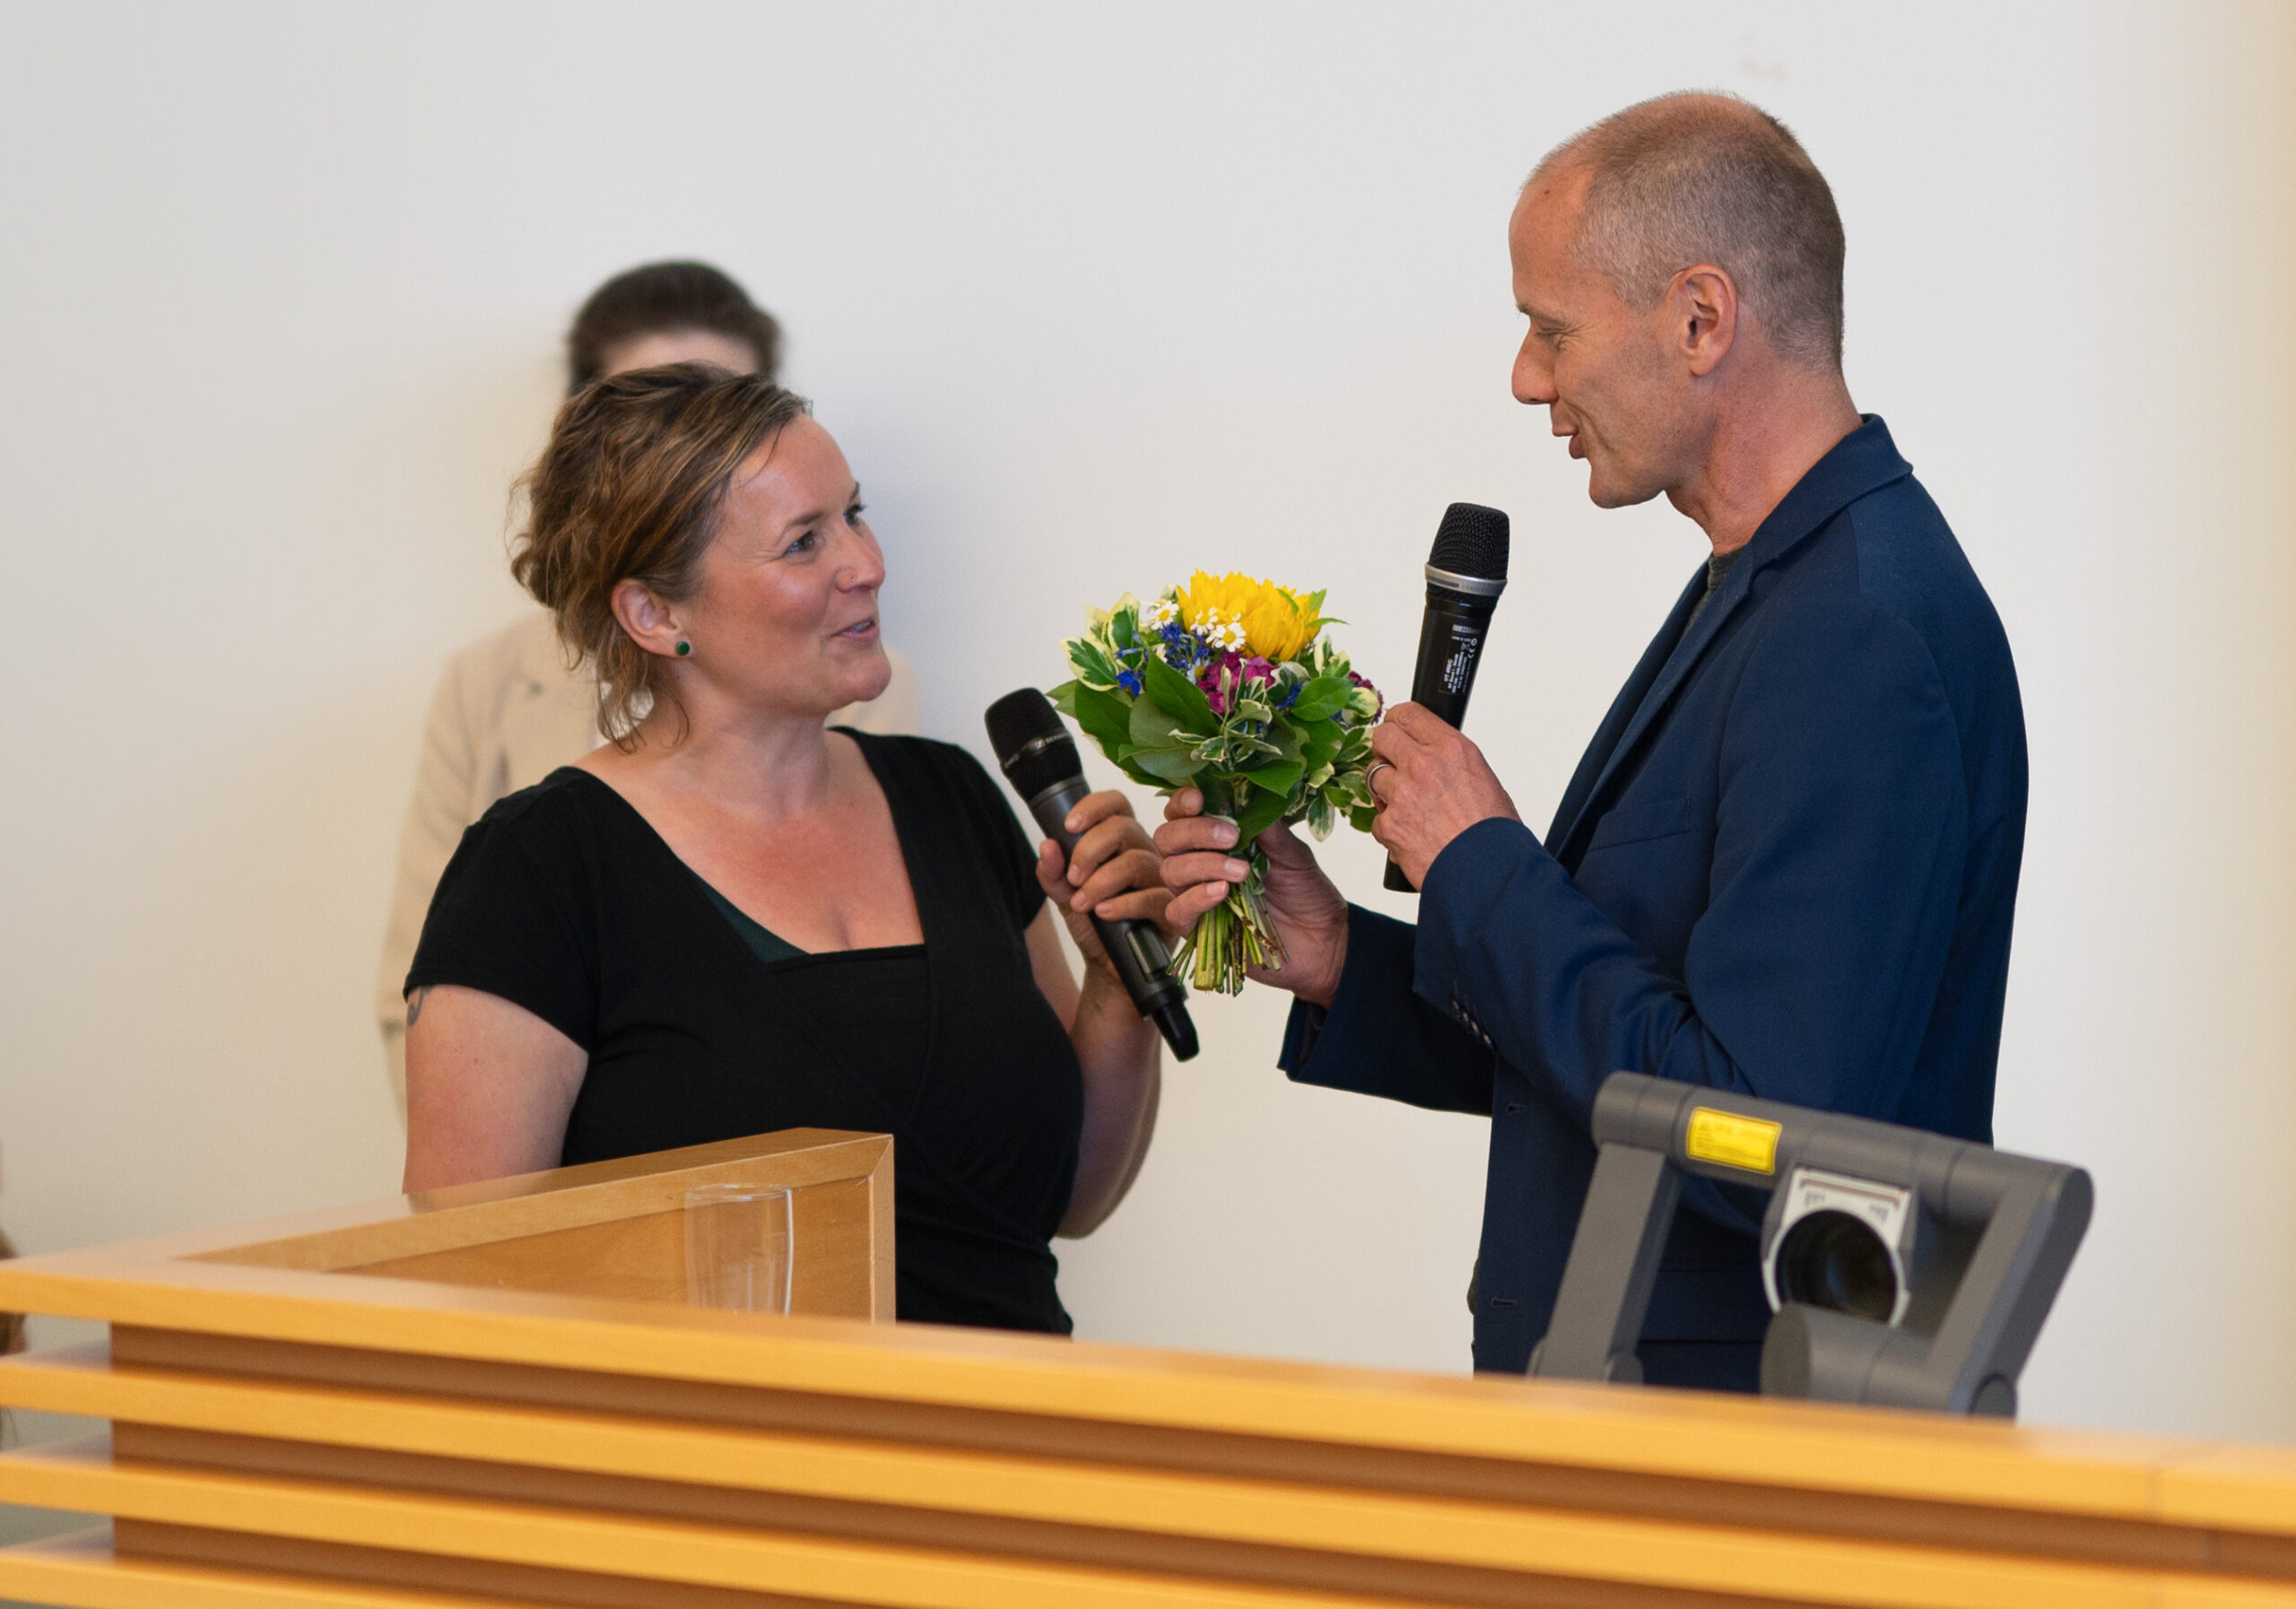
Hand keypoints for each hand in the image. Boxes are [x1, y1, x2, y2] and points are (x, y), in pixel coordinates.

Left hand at [1035, 791, 1171, 979]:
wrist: (1109, 967)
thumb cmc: (1093, 924)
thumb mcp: (1065, 896)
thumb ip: (1053, 872)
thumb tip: (1048, 846)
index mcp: (1122, 841)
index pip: (1116, 804)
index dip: (1093, 807)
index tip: (1068, 826)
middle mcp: (1146, 852)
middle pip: (1124, 828)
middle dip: (1089, 850)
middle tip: (1072, 878)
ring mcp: (1163, 879)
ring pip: (1136, 862)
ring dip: (1100, 882)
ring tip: (1081, 903)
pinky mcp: (1173, 908)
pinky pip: (1152, 896)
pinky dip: (1121, 904)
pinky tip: (1102, 913)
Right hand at [1154, 789, 1349, 1005]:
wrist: (1322, 939)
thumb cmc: (1305, 892)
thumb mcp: (1293, 854)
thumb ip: (1268, 829)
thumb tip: (1246, 796)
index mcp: (1217, 838)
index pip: (1182, 813)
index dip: (1182, 803)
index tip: (1199, 799)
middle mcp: (1199, 862)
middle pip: (1168, 838)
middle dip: (1194, 832)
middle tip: (1231, 837)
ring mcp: (1195, 895)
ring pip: (1171, 871)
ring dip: (1203, 865)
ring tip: (1241, 872)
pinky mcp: (1197, 928)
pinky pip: (1177, 910)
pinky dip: (1196, 898)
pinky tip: (1221, 892)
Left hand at [1367, 703, 1519, 887]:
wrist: (1488, 873)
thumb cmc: (1493, 833)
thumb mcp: (1484, 780)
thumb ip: (1451, 763)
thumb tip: (1435, 760)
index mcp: (1451, 749)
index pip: (1409, 713)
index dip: (1398, 720)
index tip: (1397, 727)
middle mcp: (1423, 765)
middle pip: (1381, 737)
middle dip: (1384, 748)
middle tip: (1393, 762)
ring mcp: (1402, 794)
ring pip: (1373, 776)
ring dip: (1386, 789)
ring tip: (1409, 805)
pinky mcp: (1389, 824)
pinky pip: (1377, 818)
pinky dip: (1389, 826)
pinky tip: (1411, 833)